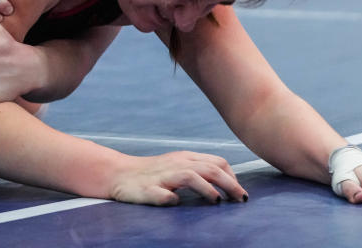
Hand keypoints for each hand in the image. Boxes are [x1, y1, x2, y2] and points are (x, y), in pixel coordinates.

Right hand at [108, 151, 248, 205]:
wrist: (120, 173)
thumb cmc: (154, 173)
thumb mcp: (179, 166)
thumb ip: (200, 170)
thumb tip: (228, 183)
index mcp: (186, 158)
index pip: (217, 162)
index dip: (233, 177)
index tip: (240, 193)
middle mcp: (177, 164)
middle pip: (208, 168)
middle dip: (229, 183)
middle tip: (241, 199)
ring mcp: (162, 176)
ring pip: (189, 176)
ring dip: (206, 188)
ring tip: (217, 200)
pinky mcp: (147, 189)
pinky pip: (160, 193)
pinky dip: (168, 198)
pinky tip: (175, 202)